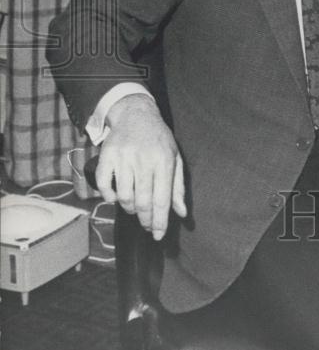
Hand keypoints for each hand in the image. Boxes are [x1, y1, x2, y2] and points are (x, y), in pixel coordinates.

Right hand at [96, 94, 186, 239]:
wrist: (136, 114)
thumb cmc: (158, 139)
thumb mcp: (175, 158)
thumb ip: (178, 186)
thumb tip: (182, 213)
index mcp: (164, 161)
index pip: (162, 199)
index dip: (160, 222)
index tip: (158, 236)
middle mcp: (144, 160)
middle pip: (143, 202)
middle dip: (145, 220)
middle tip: (147, 226)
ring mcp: (124, 158)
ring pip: (124, 197)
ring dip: (129, 209)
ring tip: (135, 207)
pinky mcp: (107, 156)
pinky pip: (105, 186)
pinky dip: (110, 197)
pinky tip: (117, 197)